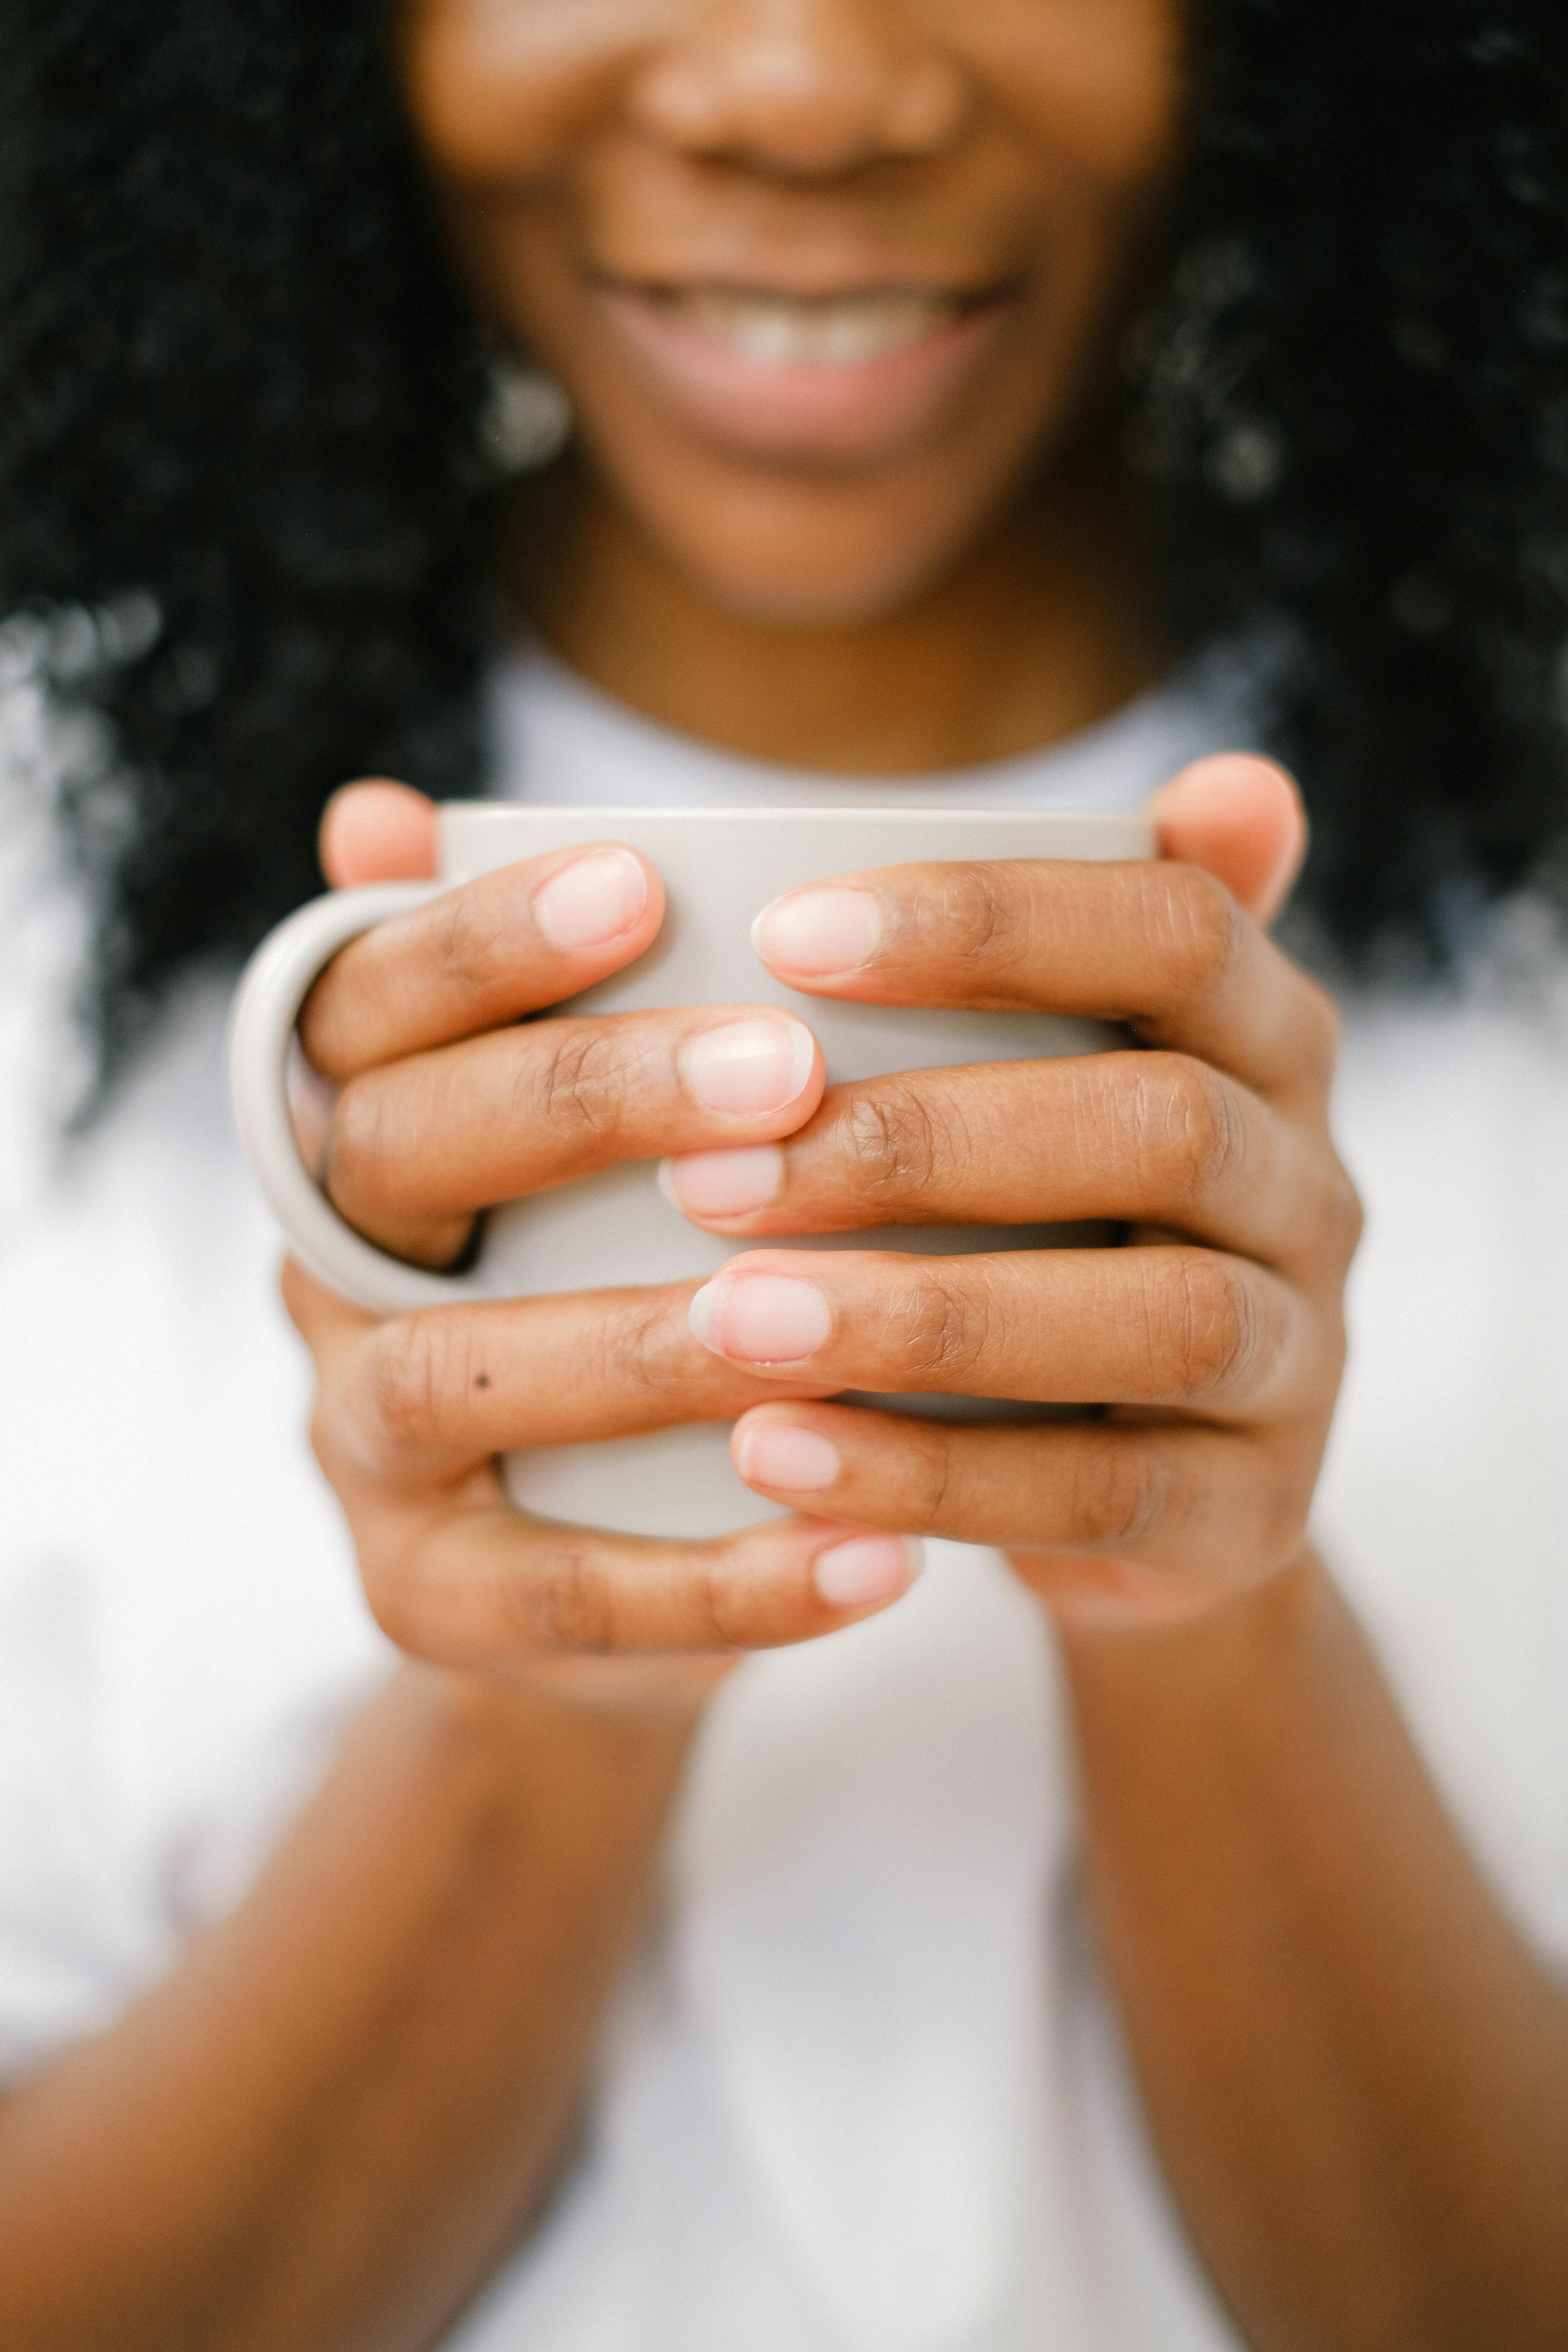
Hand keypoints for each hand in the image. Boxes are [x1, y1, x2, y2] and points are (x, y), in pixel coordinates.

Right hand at [283, 783, 924, 1712]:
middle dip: (585, 1101)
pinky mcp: (426, 1597)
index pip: (367, 1004)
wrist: (608, 1550)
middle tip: (781, 1068)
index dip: (483, 940)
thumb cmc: (631, 1276)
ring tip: (816, 1314)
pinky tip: (879, 1553)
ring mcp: (359, 1442)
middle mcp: (329, 1270)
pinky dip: (721, 1583)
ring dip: (641, 1341)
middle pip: (400, 1156)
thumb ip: (559, 990)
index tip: (643, 883)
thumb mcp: (600, 1143)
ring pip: (457, 1369)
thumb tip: (389, 810)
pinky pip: (559, 1595)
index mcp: (362, 1130)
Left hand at [664, 756, 1360, 1624]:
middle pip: (1161, 1130)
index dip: (993, 923)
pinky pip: (1102, 1498)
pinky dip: (933, 1481)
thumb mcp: (1067, 1085)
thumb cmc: (1055, 1232)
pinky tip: (774, 1457)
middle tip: (708, 1170)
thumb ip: (1085, 950)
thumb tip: (1235, 785)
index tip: (784, 935)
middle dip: (925, 1142)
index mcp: (1270, 1044)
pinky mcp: (1257, 1514)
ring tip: (728, 1324)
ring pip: (1155, 1322)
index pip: (1178, 931)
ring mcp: (1305, 1359)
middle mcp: (1312, 1187)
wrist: (1147, 1492)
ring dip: (925, 1320)